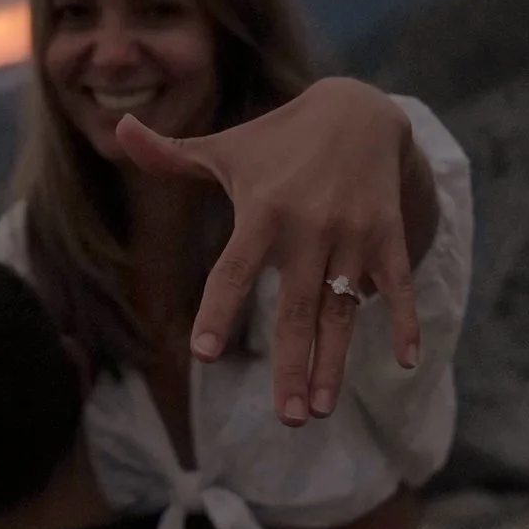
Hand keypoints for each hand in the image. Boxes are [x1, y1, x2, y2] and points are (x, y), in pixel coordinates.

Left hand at [116, 76, 421, 426]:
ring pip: (342, 310)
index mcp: (262, 211)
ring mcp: (352, 235)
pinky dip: (405, 319)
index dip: (219, 310)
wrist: (358, 109)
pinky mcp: (387, 235)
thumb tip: (120, 127)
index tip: (205, 355)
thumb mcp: (225, 147)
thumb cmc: (278, 138)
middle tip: (289, 419)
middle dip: (293, 366)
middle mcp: (309, 227)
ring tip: (322, 409)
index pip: (234, 269)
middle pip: (296, 308)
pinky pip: (397, 284)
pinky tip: (407, 360)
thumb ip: (169, 155)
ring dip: (334, 361)